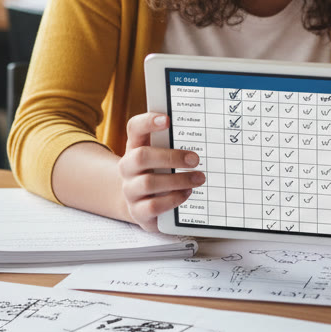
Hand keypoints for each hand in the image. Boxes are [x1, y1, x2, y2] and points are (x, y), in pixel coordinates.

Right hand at [118, 112, 204, 231]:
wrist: (142, 203)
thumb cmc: (157, 173)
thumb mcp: (162, 156)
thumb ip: (173, 143)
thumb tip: (203, 135)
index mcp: (135, 147)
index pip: (134, 128)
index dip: (148, 122)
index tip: (167, 120)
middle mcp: (127, 167)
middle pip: (140, 156)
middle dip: (171, 157)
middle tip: (195, 159)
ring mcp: (130, 190)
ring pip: (148, 183)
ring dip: (178, 180)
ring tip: (198, 178)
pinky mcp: (137, 212)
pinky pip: (153, 206)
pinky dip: (173, 199)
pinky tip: (186, 193)